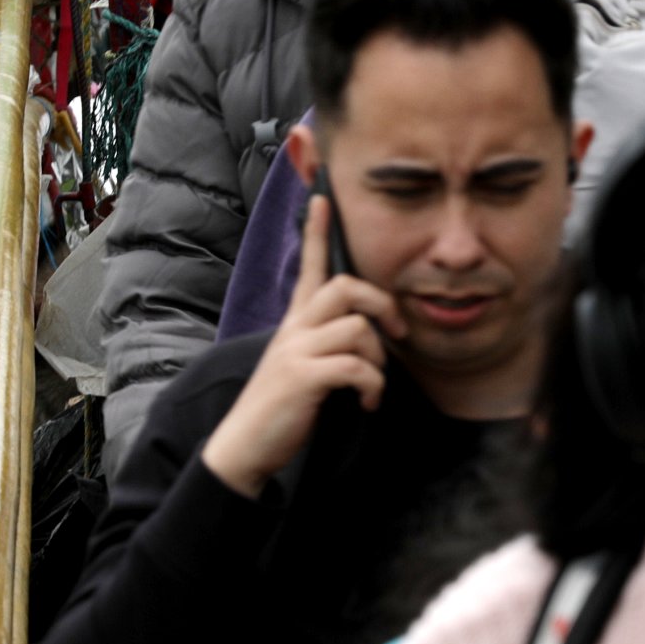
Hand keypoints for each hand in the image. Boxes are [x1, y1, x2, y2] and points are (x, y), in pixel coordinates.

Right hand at [198, 195, 402, 496]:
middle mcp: (294, 329)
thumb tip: (368, 335)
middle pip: (344, 287)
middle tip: (398, 335)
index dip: (316, 232)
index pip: (309, 267)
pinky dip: (371, 387)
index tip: (323, 197)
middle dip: (382, 306)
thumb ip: (326, 342)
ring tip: (371, 387)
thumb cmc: (283, 405)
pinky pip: (355, 368)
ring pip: (357, 329)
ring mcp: (295, 351)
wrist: (246, 445)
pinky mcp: (302, 378)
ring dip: (378, 362)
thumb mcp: (301, 363)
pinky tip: (365, 404)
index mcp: (296, 322)